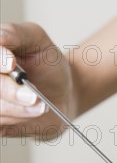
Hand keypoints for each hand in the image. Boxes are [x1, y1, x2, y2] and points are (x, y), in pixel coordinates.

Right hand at [0, 22, 76, 139]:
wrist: (63, 93)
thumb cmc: (48, 64)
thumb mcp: (37, 39)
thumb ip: (15, 34)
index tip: (12, 64)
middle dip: (12, 92)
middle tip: (35, 96)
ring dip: (20, 110)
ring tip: (41, 105)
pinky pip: (0, 127)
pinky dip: (18, 122)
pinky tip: (32, 114)